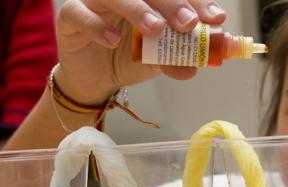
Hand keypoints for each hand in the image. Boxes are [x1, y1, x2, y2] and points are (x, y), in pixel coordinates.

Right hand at [55, 0, 226, 103]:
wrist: (96, 78)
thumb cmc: (127, 59)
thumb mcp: (157, 62)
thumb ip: (174, 61)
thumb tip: (194, 67)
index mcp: (150, 0)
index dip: (197, 2)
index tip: (216, 18)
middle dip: (172, 3)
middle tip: (188, 22)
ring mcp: (95, 1)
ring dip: (138, 10)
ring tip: (156, 30)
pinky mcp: (71, 16)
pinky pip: (80, 15)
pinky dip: (97, 27)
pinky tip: (113, 41)